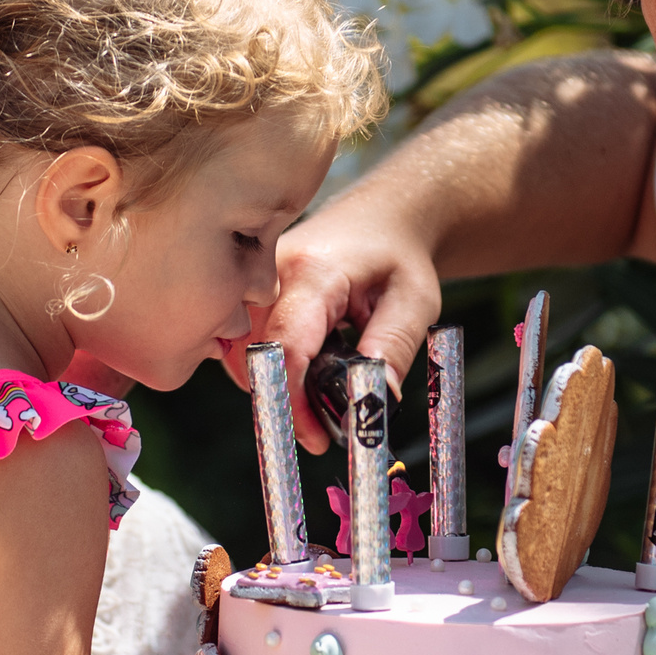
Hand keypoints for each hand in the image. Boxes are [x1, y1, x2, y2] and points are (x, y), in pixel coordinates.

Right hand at [237, 203, 444, 451]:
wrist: (384, 216)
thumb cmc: (400, 254)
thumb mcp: (415, 303)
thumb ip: (392, 351)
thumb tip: (373, 405)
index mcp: (314, 273)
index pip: (285, 346)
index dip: (294, 401)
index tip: (317, 438)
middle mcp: (271, 272)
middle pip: (254, 354)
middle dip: (281, 399)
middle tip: (320, 427)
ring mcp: (254, 279)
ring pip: (240, 351)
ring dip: (273, 382)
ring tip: (318, 390)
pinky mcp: (251, 290)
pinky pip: (241, 340)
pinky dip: (266, 365)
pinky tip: (301, 367)